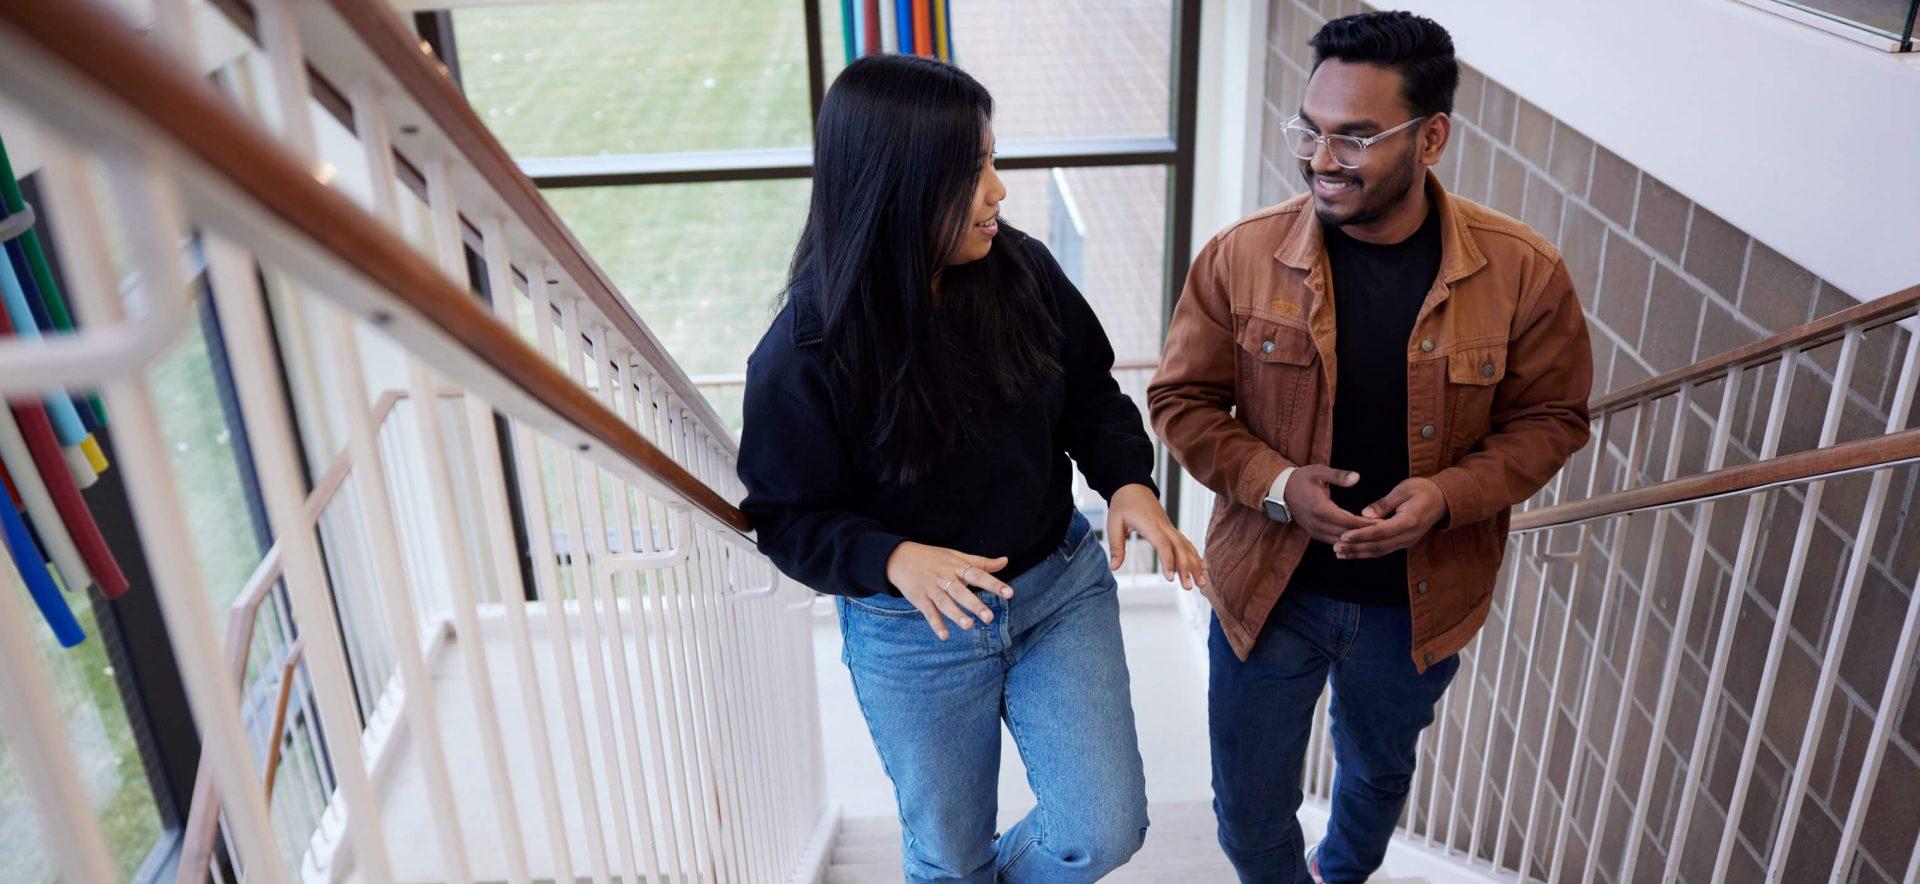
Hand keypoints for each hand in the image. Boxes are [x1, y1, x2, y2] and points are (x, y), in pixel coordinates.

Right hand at [884, 542, 1014, 639]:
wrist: (899, 557)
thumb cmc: (933, 558)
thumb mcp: (957, 556)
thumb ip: (982, 562)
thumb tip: (1005, 561)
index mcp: (956, 566)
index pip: (978, 574)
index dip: (994, 584)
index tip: (1009, 593)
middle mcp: (945, 577)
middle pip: (961, 591)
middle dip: (974, 604)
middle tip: (989, 617)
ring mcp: (931, 588)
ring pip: (945, 603)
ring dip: (956, 614)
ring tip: (969, 626)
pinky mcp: (919, 598)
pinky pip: (929, 612)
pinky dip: (936, 624)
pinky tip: (944, 636)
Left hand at [1106, 484, 1208, 589]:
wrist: (1133, 486)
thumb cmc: (1122, 504)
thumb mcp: (1114, 523)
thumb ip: (1116, 546)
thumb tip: (1113, 568)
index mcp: (1150, 525)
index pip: (1163, 544)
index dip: (1168, 561)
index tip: (1171, 578)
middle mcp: (1164, 526)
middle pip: (1179, 548)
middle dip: (1186, 569)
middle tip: (1189, 588)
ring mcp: (1169, 527)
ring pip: (1186, 547)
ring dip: (1195, 565)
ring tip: (1202, 584)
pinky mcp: (1171, 528)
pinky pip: (1186, 542)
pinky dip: (1195, 555)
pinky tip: (1203, 567)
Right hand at [1284, 465, 1378, 543]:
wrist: (1282, 490)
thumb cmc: (1303, 479)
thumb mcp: (1320, 472)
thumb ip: (1339, 476)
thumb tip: (1357, 477)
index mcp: (1320, 509)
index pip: (1349, 521)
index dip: (1367, 523)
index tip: (1384, 522)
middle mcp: (1318, 524)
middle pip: (1348, 534)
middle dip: (1367, 533)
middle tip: (1387, 532)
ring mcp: (1315, 531)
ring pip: (1342, 541)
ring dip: (1359, 540)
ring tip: (1377, 537)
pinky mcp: (1315, 534)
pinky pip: (1335, 541)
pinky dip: (1349, 541)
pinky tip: (1362, 538)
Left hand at [1334, 477, 1448, 558]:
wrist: (1442, 500)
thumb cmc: (1423, 490)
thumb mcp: (1404, 489)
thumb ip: (1385, 503)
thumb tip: (1365, 513)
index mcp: (1409, 521)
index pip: (1381, 532)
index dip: (1361, 535)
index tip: (1344, 536)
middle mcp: (1408, 536)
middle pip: (1378, 546)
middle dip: (1356, 547)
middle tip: (1336, 547)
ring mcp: (1407, 541)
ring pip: (1380, 551)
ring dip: (1359, 553)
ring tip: (1339, 552)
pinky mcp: (1404, 542)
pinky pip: (1383, 550)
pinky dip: (1367, 552)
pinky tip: (1352, 552)